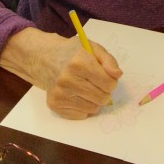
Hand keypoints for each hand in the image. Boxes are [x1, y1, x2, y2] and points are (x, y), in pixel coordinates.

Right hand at [0, 28, 121, 119]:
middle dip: (104, 91)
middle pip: (102, 98)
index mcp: (79, 62)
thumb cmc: (73, 53)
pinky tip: (77, 95)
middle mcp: (67, 79)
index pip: (108, 83)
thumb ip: (108, 60)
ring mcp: (60, 93)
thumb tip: (117, 75)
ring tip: (87, 88)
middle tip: (97, 83)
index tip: (106, 76)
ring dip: (94, 100)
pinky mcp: (55, 104)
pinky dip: (83, 107)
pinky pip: (81, 115)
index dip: (111, 81)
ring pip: (93, 108)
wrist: (46, 58)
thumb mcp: (93, 48)